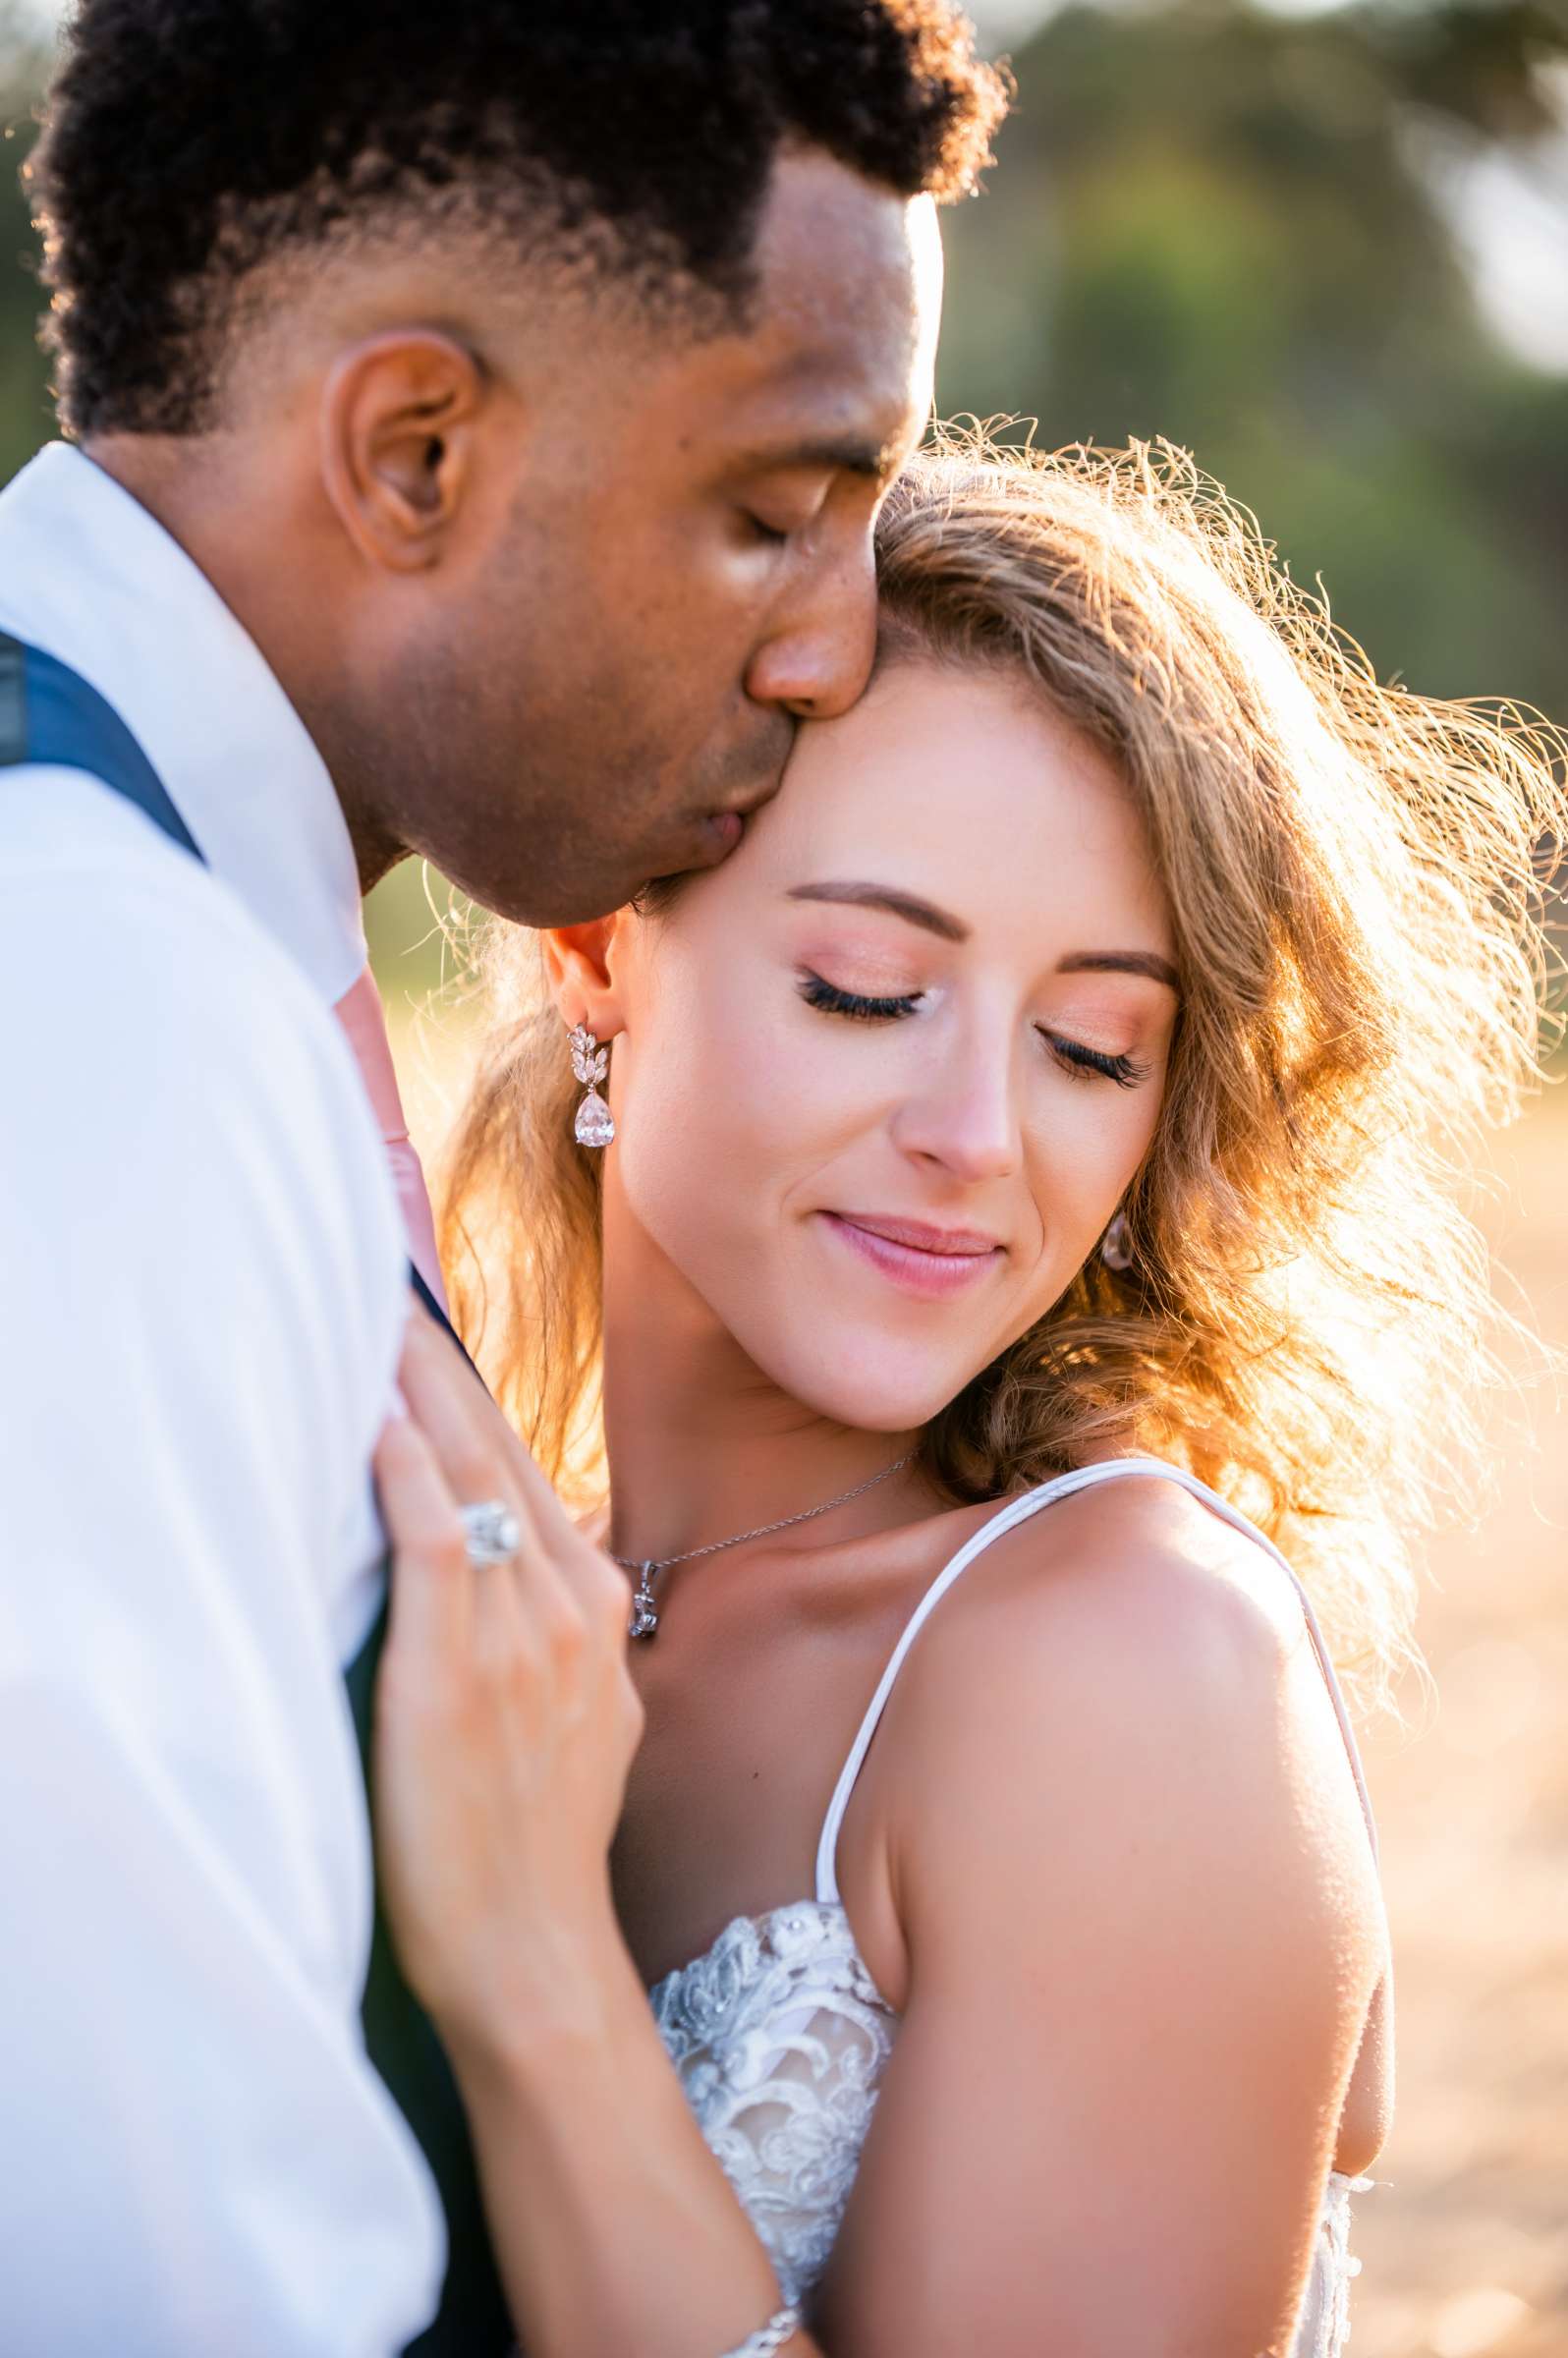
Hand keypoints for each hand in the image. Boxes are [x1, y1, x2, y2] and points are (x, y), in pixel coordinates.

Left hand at [371, 1307, 643, 2059]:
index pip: (521, 1469)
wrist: (535, 1949)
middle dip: (437, 1367)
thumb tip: (518, 1566)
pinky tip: (375, 1422)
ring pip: (465, 1484)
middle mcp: (565, 1606)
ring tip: (367, 1327)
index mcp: (592, 1606)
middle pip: (493, 1454)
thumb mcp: (581, 1711)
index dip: (464, 1395)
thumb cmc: (538, 1839)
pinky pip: (437, 1548)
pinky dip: (406, 1476)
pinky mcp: (457, 1678)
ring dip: (413, 1396)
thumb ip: (554, 1627)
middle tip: (382, 1290)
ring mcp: (519, 1639)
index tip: (418, 1330)